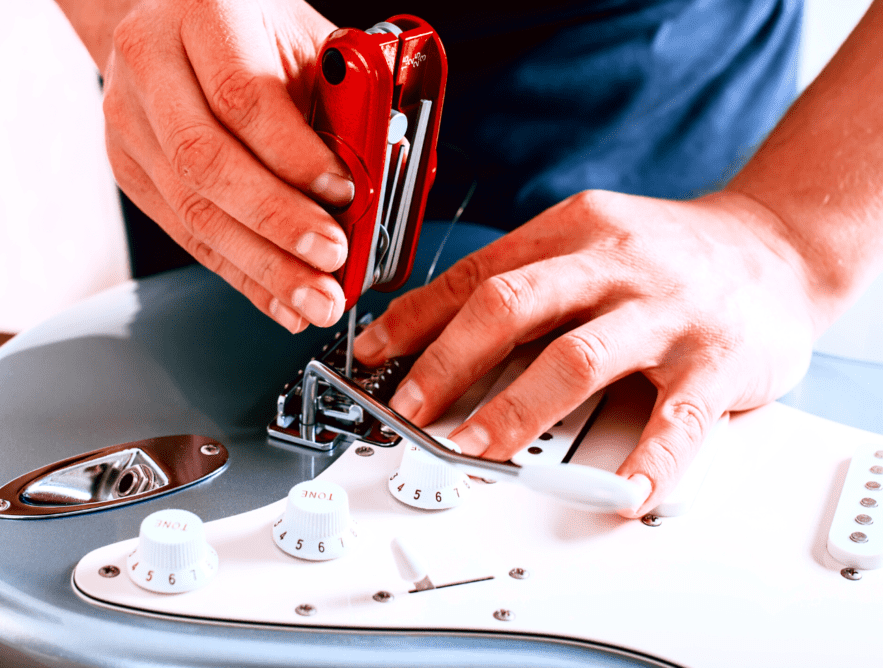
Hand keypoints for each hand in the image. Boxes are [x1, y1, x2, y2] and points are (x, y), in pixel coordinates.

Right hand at [76, 0, 353, 331]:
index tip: (343, 193)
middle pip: (206, 160)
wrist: (164, 15)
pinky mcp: (129, 169)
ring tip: (313, 298)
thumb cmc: (249, 27)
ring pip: (192, 209)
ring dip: (262, 265)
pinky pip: (186, 235)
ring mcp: (130, 121)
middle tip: (331, 258)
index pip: (241, 96)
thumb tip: (379, 174)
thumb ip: (341, 97)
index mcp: (202, 13)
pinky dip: (241, 274)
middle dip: (278, 221)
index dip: (294, 154)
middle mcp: (151, 63)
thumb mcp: (304, 40)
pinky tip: (280, 300)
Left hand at [354, 189, 820, 516]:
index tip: (373, 355)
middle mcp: (614, 264)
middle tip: (410, 410)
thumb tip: (437, 326)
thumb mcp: (589, 239)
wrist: (777, 243)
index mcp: (572, 231)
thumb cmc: (669, 252)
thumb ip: (525, 279)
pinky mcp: (718, 359)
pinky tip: (617, 493)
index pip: (476, 273)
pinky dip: (645, 462)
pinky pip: (677, 419)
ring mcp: (667, 310)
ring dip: (516, 412)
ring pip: (578, 360)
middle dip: (447, 363)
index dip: (415, 318)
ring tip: (476, 450)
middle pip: (511, 306)